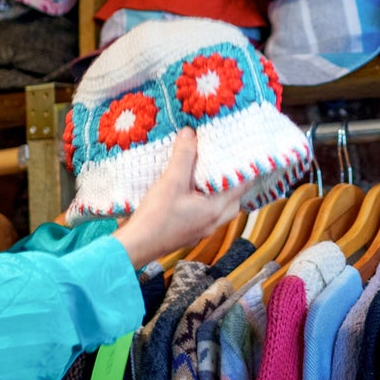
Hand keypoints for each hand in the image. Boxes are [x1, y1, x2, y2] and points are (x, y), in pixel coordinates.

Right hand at [112, 131, 242, 267]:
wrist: (136, 246)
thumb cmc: (156, 216)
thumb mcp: (171, 181)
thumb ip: (184, 156)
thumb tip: (191, 133)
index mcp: (215, 209)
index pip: (242, 187)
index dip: (243, 169)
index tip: (239, 153)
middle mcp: (213, 223)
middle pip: (234, 201)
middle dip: (231, 183)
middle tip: (223, 165)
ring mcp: (201, 231)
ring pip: (219, 210)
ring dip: (216, 194)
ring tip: (205, 177)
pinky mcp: (188, 235)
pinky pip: (204, 217)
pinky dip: (202, 204)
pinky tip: (188, 194)